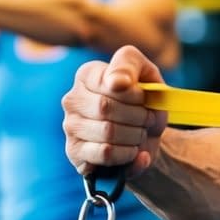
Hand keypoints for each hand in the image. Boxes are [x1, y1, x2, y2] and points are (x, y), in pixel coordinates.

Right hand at [62, 45, 169, 178]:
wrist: (148, 133)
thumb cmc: (145, 99)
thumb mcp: (145, 73)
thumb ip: (129, 65)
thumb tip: (116, 82)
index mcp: (86, 75)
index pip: (110, 82)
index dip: (135, 94)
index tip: (145, 99)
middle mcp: (72, 99)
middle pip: (105, 108)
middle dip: (137, 116)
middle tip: (149, 119)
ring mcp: (70, 126)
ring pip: (107, 132)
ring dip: (135, 135)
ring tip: (141, 133)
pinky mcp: (75, 152)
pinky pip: (104, 154)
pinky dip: (128, 154)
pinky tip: (134, 150)